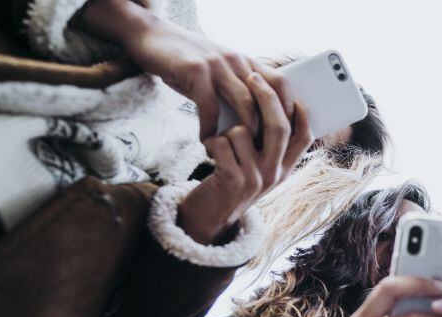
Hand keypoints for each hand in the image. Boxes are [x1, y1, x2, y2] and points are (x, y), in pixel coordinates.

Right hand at [81, 0, 295, 138]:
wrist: (152, 37)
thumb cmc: (187, 62)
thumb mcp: (219, 72)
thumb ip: (236, 91)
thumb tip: (255, 126)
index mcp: (247, 62)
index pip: (281, 85)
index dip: (289, 111)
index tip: (287, 137)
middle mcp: (237, 60)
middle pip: (268, 97)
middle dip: (270, 129)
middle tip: (266, 154)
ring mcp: (218, 64)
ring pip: (244, 102)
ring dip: (243, 132)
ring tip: (238, 153)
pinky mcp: (195, 70)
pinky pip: (209, 105)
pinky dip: (210, 128)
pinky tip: (206, 141)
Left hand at [177, 74, 311, 243]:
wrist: (208, 217)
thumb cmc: (231, 181)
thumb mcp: (258, 167)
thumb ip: (268, 143)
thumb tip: (273, 103)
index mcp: (285, 169)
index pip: (305, 135)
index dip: (299, 110)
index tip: (289, 88)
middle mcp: (275, 174)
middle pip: (279, 126)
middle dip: (265, 97)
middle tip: (252, 76)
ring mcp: (255, 179)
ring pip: (243, 131)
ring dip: (226, 130)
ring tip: (220, 143)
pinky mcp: (232, 181)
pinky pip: (222, 143)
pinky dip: (211, 142)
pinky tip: (208, 152)